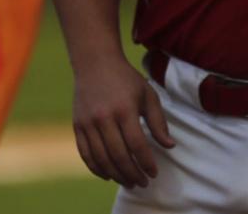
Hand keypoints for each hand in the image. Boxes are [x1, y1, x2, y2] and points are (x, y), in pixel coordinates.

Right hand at [71, 54, 173, 186]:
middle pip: (119, 155)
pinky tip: (108, 175)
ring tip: (128, 182)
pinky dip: (96, 168)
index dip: (146, 162)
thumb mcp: (148, 95)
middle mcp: (104, 118)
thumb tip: (170, 146)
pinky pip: (86, 154)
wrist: (96, 64)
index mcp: (125, 109)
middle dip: (132, 173)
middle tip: (142, 183)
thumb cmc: (127, 80)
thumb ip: (158, 122)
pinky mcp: (77, 126)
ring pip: (101, 158)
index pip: (137, 144)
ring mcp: (88, 123)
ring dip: (116, 175)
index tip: (154, 173)